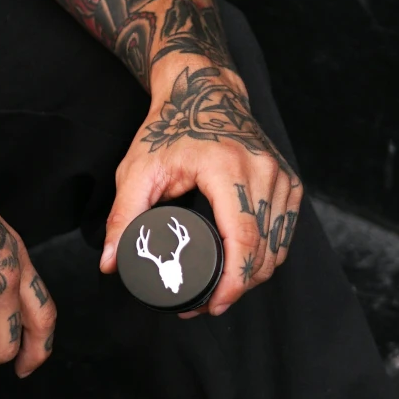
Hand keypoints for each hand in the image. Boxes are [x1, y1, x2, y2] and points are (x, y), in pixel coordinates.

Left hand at [100, 59, 302, 316]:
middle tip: (206, 305)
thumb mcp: (138, 170)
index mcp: (229, 169)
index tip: (214, 305)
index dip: (232, 282)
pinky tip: (245, 269)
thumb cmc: (170, 128)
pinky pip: (285, 232)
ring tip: (222, 292)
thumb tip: (110, 263)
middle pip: (264, 251)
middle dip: (238, 288)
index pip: (243, 240)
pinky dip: (267, 256)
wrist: (204, 92)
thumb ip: (123, 217)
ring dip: (254, 276)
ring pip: (279, 246)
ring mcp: (281, 177)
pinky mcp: (288, 182)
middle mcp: (264, 172)